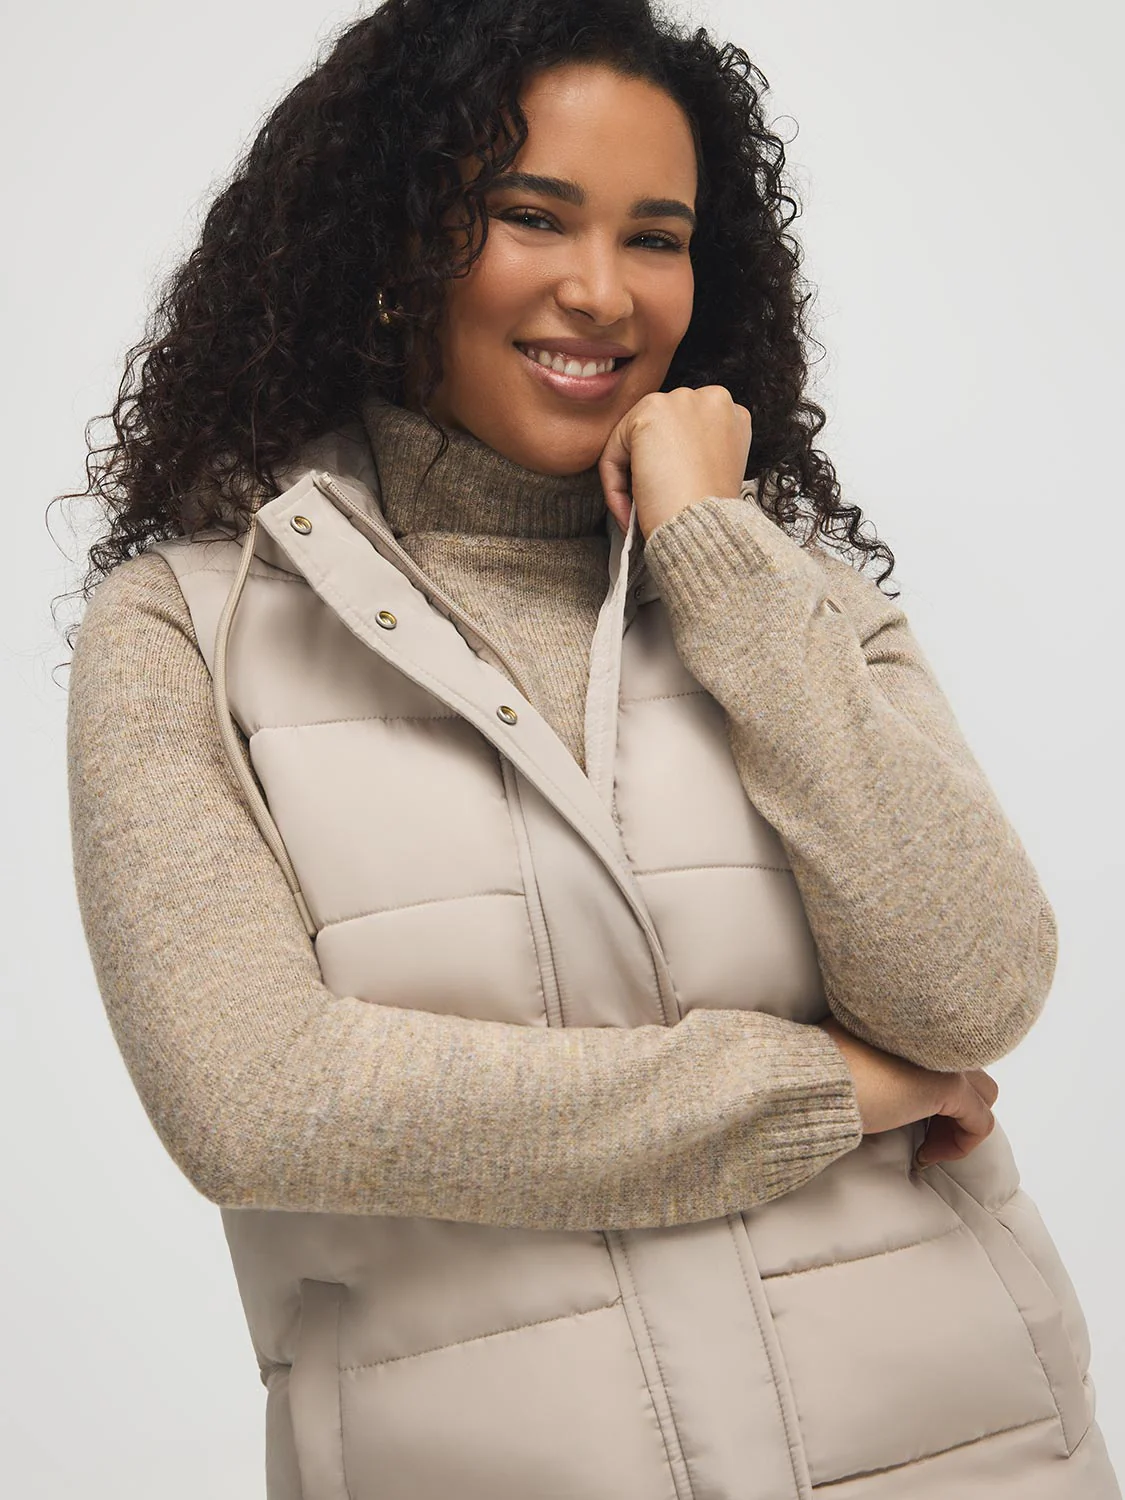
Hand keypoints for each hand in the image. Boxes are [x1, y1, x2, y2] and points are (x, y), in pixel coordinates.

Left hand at [597, 386, 752, 540]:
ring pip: (634, 439)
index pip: (686, 432)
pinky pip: (614, 451)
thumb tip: (666, 457)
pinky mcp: (650, 412)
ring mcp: (681, 401)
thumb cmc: (710, 512)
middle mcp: (712, 399)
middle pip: (661, 431)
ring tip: (638, 509)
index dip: (672, 466)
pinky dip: (614, 484)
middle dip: (649, 465)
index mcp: (733, 415)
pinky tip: (630, 508)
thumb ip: (699, 451)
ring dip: (629, 476)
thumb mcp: (718, 472)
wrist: (703, 527)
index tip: (666, 493)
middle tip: (648, 502)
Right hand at [818, 1016, 999, 1167]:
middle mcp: (933, 1033)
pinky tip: (925, 1155)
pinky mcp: (950, 1085)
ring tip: (926, 1145)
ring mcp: (944, 1057)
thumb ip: (871, 1050)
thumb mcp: (845, 1048)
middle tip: (921, 1131)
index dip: (929, 1090)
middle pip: (970, 1072)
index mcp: (909, 1023)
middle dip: (952, 1107)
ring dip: (958, 1125)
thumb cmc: (820, 1071)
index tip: (906, 1115)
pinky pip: (980, 1123)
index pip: (942, 1056)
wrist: (817, 1081)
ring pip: (983, 1095)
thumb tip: (872, 1072)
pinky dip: (960, 1146)